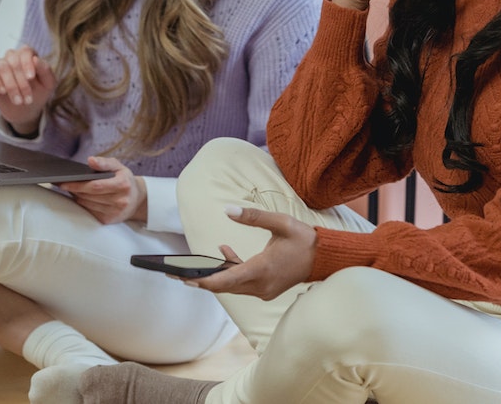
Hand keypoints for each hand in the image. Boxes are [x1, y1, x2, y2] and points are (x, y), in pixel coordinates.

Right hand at [0, 47, 55, 133]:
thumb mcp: (48, 84)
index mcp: (29, 55)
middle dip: (21, 82)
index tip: (31, 78)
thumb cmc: (39, 92)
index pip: (25, 51)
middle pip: (13, 61)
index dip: (27, 63)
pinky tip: (3, 91)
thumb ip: (45, 70)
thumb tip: (36, 59)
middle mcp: (14, 57)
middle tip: (27, 99)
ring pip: (2, 67)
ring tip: (18, 101)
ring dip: (11, 86)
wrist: (25, 109)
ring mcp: (1, 65)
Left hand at [55, 157, 147, 224]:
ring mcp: (115, 212)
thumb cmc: (124, 180)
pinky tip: (80, 197)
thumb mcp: (118, 166)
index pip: (96, 185)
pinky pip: (90, 211)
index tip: (64, 182)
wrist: (137, 199)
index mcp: (123, 184)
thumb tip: (90, 160)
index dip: (78, 184)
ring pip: (88, 204)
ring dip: (78, 196)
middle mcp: (121, 200)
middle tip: (65, 184)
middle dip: (75, 189)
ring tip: (72, 189)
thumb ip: (104, 162)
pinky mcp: (109, 220)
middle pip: (90, 195)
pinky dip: (83, 204)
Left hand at [188, 207, 316, 300]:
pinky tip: (224, 251)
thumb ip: (254, 217)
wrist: (323, 258)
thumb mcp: (280, 222)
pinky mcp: (266, 289)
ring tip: (192, 265)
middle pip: (225, 286)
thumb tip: (227, 209)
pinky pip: (242, 284)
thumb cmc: (303, 239)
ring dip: (215, 275)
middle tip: (176, 274)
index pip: (227, 280)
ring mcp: (264, 290)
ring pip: (232, 286)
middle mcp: (262, 285)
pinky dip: (231, 271)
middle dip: (201, 279)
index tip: (186, 278)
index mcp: (263, 269)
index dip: (205, 280)